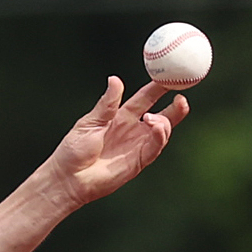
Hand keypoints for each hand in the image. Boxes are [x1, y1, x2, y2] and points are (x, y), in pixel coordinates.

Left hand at [49, 76, 188, 206]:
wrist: (67, 178)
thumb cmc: (73, 150)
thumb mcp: (90, 121)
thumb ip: (107, 103)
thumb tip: (115, 79)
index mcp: (121, 117)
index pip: (146, 98)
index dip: (160, 86)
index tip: (172, 73)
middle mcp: (133, 131)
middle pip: (162, 114)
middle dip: (176, 105)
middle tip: (184, 92)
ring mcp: (136, 147)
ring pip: (162, 131)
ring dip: (165, 121)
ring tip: (154, 118)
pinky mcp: (137, 163)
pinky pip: (155, 148)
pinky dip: (159, 136)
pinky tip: (155, 126)